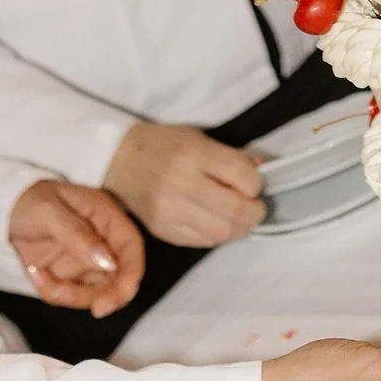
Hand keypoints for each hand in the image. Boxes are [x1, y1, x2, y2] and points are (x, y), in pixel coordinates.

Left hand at [9, 180, 144, 318]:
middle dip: (108, 296)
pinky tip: (36, 273)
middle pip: (120, 277)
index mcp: (106, 217)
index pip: (132, 246)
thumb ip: (78, 234)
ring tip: (40, 275)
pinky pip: (69, 296)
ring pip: (96, 293)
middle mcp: (103, 242)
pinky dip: (52, 292)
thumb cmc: (30, 202)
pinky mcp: (70, 277)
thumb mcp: (50, 211)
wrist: (4, 212)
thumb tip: (108, 262)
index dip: (133, 272)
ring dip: (72, 295)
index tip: (120, 295)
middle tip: (95, 309)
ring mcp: (87, 262)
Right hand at [103, 123, 265, 247]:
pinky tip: (218, 223)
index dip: (257, 183)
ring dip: (239, 228)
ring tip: (240, 218)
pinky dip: (218, 236)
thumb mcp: (198, 137)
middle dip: (255, 212)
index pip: (241, 175)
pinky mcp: (163, 232)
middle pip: (234, 210)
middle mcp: (181, 185)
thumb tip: (264, 169)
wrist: (116, 161)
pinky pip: (202, 242)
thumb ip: (231, 156)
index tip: (256, 184)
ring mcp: (170, 212)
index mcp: (193, 154)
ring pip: (221, 232)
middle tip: (256, 208)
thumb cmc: (162, 144)